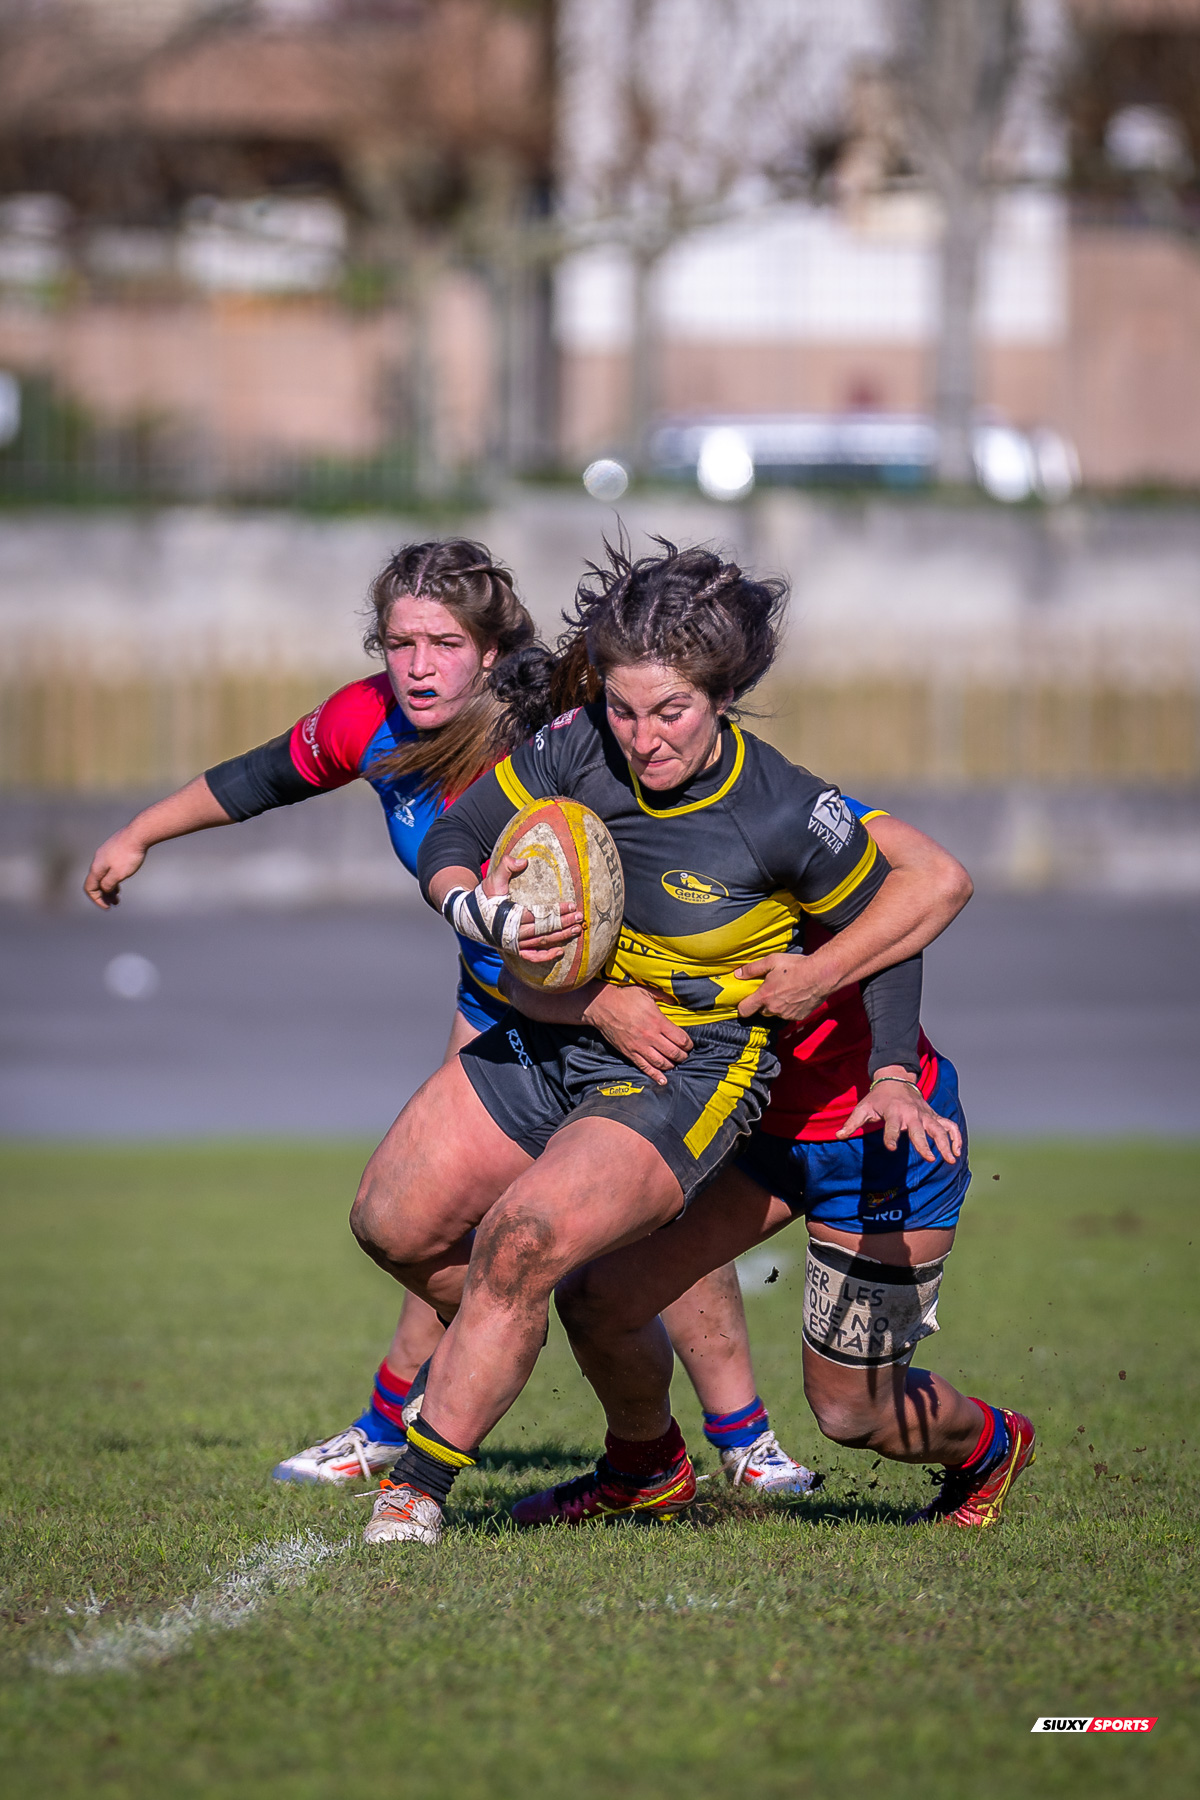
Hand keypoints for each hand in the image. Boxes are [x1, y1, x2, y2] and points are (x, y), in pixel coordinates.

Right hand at [84, 828, 147, 909]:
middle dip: (104, 895)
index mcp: (96, 867)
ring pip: (103, 874)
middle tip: (115, 904)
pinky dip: (113, 876)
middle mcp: (98, 860)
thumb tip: (104, 889)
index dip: (97, 900)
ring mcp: (105, 853)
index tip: (108, 907)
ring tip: (118, 896)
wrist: (139, 833)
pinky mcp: (114, 848)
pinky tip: (122, 878)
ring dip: (109, 886)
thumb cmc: (129, 855)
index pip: (90, 888)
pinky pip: (109, 866)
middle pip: (96, 882)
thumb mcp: (119, 874)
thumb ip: (108, 884)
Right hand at [482, 852, 582, 964]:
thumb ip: (506, 866)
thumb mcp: (492, 879)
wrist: (468, 916)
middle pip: (544, 930)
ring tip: (577, 930)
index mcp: (511, 916)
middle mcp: (514, 933)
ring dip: (561, 937)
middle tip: (580, 917)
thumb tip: (523, 861)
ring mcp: (514, 943)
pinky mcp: (514, 949)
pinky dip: (546, 956)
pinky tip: (560, 952)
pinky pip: (532, 957)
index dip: (557, 911)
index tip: (572, 905)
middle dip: (564, 923)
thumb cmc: (484, 896)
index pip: (539, 915)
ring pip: (542, 943)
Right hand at [582, 984, 691, 1086]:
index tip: (689, 1044)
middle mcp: (650, 1036)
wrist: (603, 1006)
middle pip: (673, 1053)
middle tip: (685, 1055)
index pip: (680, 1039)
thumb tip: (675, 1001)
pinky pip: (645, 1067)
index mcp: (657, 1021)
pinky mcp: (630, 1053)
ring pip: (661, 1063)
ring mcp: (639, 1046)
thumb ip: (663, 996)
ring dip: (672, 1065)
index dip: (688, 1044)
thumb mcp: (647, 991)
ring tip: (675, 1063)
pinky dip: (655, 1076)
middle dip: (683, 1056)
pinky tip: (663, 1080)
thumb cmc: (625, 997)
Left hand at [735, 952, 830, 1021]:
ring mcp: (787, 1015)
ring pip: (775, 1013)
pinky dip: (789, 1008)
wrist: (821, 975)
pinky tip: (795, 996)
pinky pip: (788, 1015)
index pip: (744, 1010)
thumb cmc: (796, 966)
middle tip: (770, 989)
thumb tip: (738, 974)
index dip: (742, 1006)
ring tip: (785, 991)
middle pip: (761, 1011)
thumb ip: (752, 969)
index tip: (745, 1000)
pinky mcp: (798, 1017)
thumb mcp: (772, 961)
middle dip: (763, 1002)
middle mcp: (774, 1009)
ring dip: (776, 1005)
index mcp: (764, 996)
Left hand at [837, 1072, 961, 1164]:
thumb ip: (852, 1123)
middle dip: (925, 1144)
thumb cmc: (878, 1099)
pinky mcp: (933, 1116)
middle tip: (930, 1159)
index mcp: (893, 1113)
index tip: (892, 1148)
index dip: (891, 1137)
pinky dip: (956, 1137)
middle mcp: (911, 1114)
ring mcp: (925, 1115)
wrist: (897, 1080)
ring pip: (939, 1129)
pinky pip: (949, 1126)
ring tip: (951, 1160)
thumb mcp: (863, 1108)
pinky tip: (957, 1151)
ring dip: (946, 1144)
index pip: (891, 1127)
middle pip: (919, 1131)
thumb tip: (838, 1136)